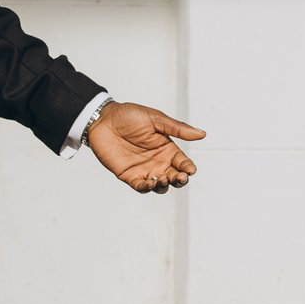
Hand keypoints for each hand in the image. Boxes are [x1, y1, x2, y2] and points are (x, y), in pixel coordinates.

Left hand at [88, 101, 204, 193]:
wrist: (102, 120)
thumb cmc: (129, 116)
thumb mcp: (156, 119)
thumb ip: (177, 128)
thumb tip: (202, 134)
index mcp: (167, 148)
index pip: (183, 162)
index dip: (188, 168)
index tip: (190, 170)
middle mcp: (158, 161)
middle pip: (175, 177)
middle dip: (180, 180)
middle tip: (180, 177)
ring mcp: (144, 170)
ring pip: (161, 186)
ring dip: (165, 186)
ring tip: (163, 179)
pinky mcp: (129, 176)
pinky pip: (142, 187)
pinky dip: (147, 188)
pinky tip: (150, 182)